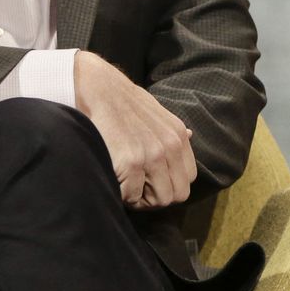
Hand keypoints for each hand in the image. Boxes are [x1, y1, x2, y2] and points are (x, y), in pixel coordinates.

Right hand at [73, 51, 197, 209]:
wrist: (98, 90)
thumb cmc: (124, 104)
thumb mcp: (157, 113)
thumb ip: (171, 131)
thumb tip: (190, 136)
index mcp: (179, 136)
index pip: (188, 179)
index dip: (169, 185)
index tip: (150, 182)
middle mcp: (170, 146)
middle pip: (177, 195)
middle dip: (156, 197)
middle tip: (136, 188)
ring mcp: (152, 155)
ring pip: (159, 200)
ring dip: (140, 198)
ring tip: (125, 183)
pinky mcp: (130, 162)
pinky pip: (131, 196)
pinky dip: (121, 193)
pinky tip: (114, 177)